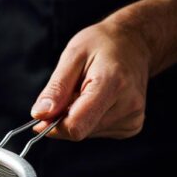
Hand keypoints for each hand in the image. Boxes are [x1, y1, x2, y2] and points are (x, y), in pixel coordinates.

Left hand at [31, 20, 149, 140]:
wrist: (136, 43)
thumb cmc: (103, 44)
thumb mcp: (73, 55)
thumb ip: (56, 88)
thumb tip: (40, 114)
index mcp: (113, 84)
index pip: (75, 126)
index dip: (53, 125)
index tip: (43, 114)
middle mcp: (128, 105)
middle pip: (79, 131)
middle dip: (64, 117)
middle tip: (71, 92)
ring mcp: (133, 118)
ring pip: (86, 133)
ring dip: (77, 117)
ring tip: (88, 91)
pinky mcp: (132, 126)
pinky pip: (96, 131)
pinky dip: (89, 118)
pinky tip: (98, 99)